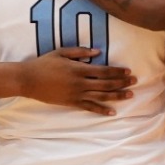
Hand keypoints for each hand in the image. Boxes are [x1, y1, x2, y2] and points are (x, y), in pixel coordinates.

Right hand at [18, 47, 135, 114]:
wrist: (29, 80)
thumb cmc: (44, 63)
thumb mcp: (62, 52)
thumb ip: (81, 52)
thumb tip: (98, 52)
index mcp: (79, 68)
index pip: (104, 71)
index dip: (117, 71)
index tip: (128, 71)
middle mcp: (80, 82)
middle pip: (106, 84)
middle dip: (122, 83)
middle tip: (135, 82)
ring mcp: (76, 94)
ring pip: (101, 96)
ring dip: (117, 96)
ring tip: (129, 95)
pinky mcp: (71, 103)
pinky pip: (89, 107)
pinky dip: (101, 110)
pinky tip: (112, 112)